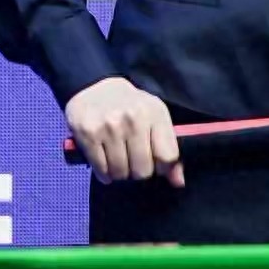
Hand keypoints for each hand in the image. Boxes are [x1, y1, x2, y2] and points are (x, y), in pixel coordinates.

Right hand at [65, 77, 184, 186]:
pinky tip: (105, 161)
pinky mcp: (89, 134)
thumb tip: (178, 182)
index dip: (163, 167)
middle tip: (132, 160)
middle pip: (142, 170)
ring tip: (118, 159)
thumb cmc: (130, 105)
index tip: (155, 162)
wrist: (94, 86)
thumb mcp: (154, 117)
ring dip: (119, 172)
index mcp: (155, 113)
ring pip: (120, 172)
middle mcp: (133, 118)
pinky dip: (104, 173)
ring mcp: (110, 126)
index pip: (168, 156)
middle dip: (138, 171)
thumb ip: (168, 149)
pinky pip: (101, 170)